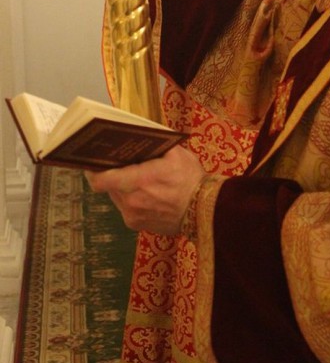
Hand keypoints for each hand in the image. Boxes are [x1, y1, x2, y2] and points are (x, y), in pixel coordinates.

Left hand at [85, 145, 204, 234]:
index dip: (92, 170)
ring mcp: (133, 216)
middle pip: (108, 186)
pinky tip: (145, 192)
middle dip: (111, 174)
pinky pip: (126, 208)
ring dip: (121, 187)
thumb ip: (154, 145)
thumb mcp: (176, 153)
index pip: (100, 179)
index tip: (91, 161)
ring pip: (116, 197)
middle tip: (117, 163)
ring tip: (134, 176)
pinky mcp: (138, 226)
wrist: (205, 211)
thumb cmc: (191, 179)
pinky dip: (131, 198)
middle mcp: (130, 202)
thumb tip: (138, 136)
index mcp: (138, 181)